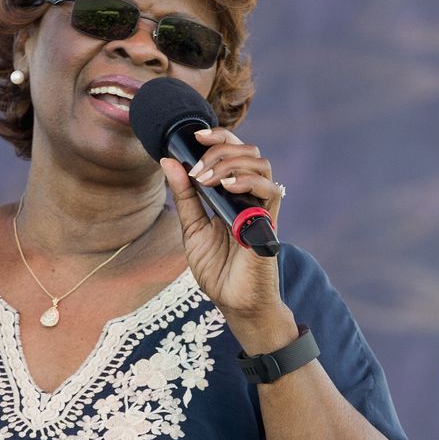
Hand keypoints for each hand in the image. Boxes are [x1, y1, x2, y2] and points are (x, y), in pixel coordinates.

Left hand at [160, 128, 293, 349]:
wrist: (234, 302)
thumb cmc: (217, 269)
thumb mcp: (192, 228)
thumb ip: (184, 195)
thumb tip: (168, 161)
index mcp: (232, 193)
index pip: (233, 151)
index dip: (218, 137)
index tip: (195, 136)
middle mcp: (249, 195)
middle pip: (248, 150)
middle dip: (220, 149)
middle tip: (196, 169)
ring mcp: (261, 207)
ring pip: (261, 163)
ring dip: (230, 163)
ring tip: (207, 180)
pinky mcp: (269, 222)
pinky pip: (270, 189)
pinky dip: (247, 181)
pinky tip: (226, 188)